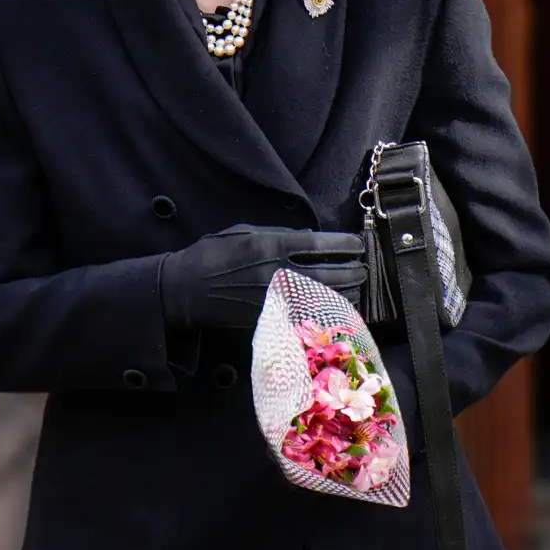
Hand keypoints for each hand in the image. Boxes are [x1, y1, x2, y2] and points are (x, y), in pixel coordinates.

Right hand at [160, 224, 365, 331]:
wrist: (185, 289)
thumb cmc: (212, 254)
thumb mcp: (244, 232)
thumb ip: (278, 233)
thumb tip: (309, 236)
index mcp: (272, 246)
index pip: (320, 244)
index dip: (344, 244)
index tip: (357, 244)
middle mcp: (278, 272)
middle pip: (329, 272)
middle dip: (352, 271)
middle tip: (364, 269)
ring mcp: (276, 298)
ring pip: (322, 297)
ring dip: (345, 292)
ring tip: (357, 288)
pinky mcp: (270, 317)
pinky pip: (307, 313)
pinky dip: (325, 310)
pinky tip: (336, 307)